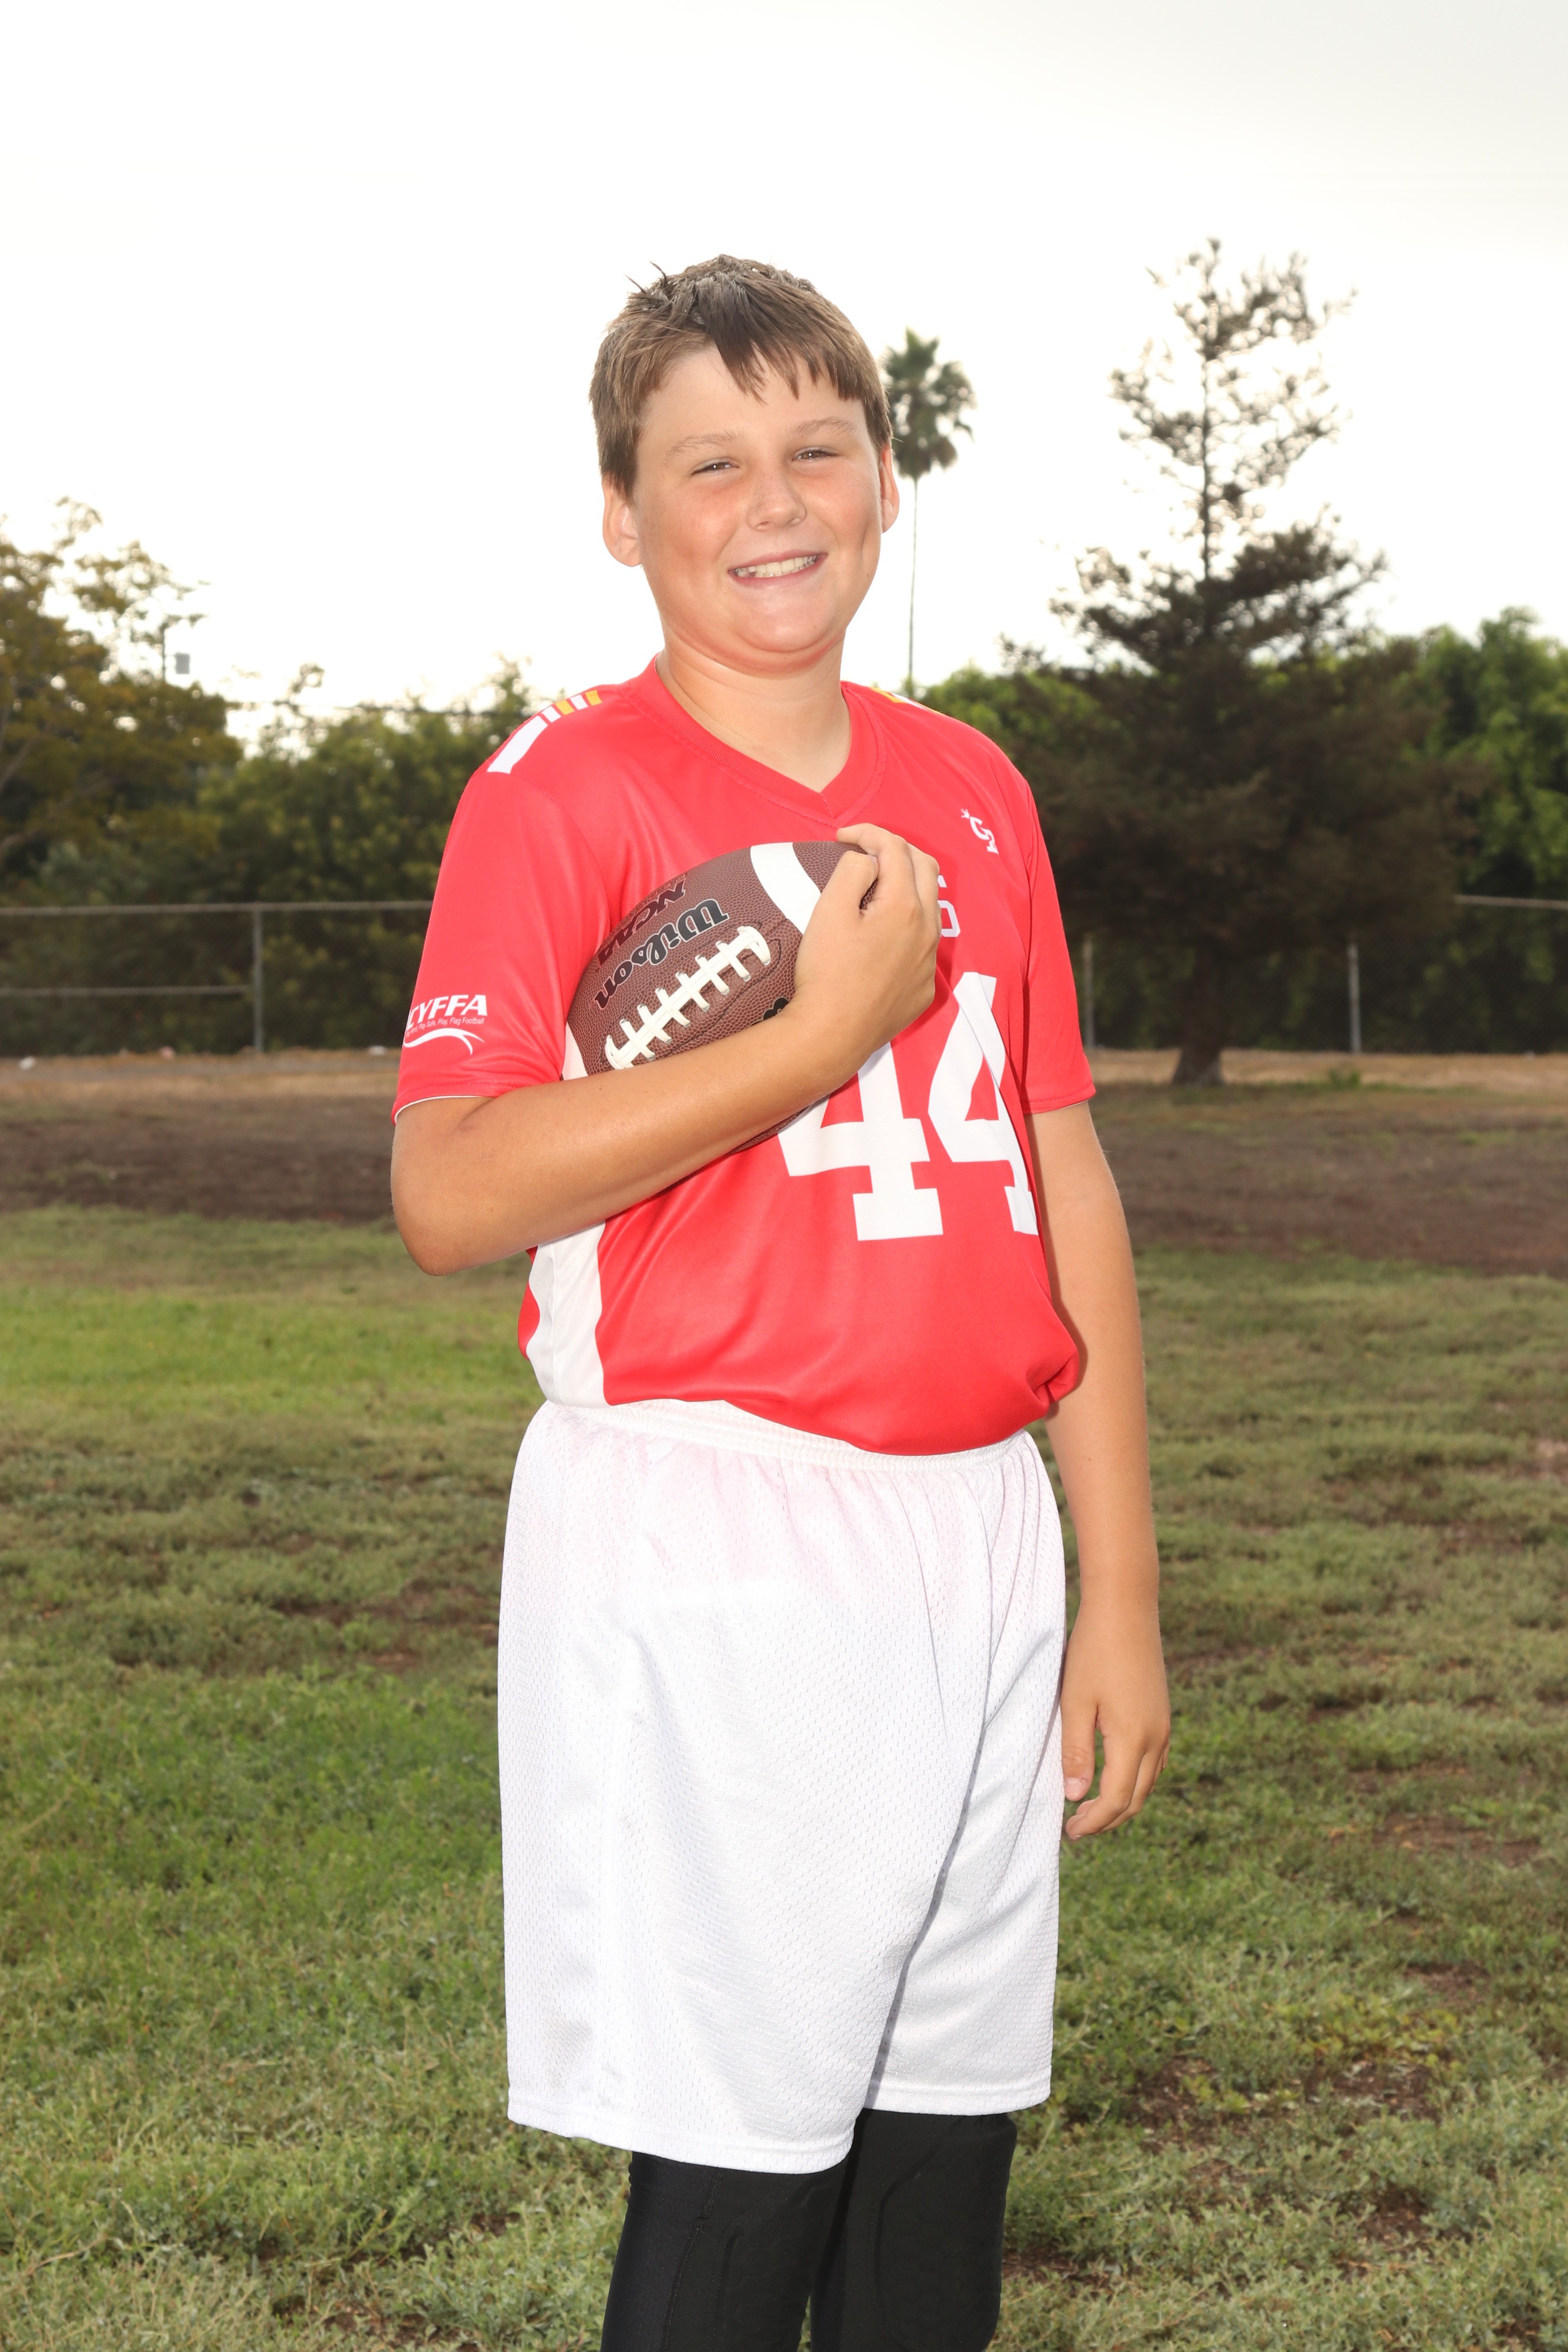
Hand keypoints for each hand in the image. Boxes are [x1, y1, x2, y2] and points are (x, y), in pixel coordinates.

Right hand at [789, 824, 940, 1088]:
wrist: (831, 1036)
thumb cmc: (826, 972)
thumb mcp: (830, 910)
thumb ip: (853, 871)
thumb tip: (868, 859)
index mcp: (905, 906)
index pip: (895, 849)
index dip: (868, 833)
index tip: (841, 837)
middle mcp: (927, 931)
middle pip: (926, 869)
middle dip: (896, 850)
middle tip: (865, 851)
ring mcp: (928, 963)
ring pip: (929, 908)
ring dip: (906, 886)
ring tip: (875, 886)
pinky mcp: (922, 989)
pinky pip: (922, 945)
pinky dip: (905, 926)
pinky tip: (880, 936)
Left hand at [1060, 1598, 1169, 1840]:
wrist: (1126, 1607)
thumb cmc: (1093, 1650)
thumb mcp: (1075, 1702)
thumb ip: (1076, 1751)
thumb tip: (1076, 1797)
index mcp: (1133, 1738)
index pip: (1117, 1800)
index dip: (1094, 1822)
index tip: (1070, 1832)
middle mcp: (1156, 1737)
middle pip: (1137, 1798)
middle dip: (1108, 1819)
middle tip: (1076, 1827)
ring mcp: (1163, 1725)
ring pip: (1148, 1782)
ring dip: (1123, 1801)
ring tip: (1091, 1808)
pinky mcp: (1162, 1713)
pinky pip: (1154, 1761)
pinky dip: (1135, 1780)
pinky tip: (1114, 1775)